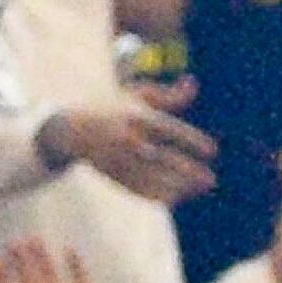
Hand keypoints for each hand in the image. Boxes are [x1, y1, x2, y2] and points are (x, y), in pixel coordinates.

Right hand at [40, 96, 220, 205]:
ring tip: (201, 188)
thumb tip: (194, 84)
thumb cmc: (110, 107)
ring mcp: (119, 161)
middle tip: (210, 180)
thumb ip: (168, 95)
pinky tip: (179, 198)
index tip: (213, 150)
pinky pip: (138, 189)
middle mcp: (127, 141)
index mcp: (134, 117)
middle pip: (161, 159)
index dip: (190, 141)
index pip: (167, 130)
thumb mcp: (136, 95)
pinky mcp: (113, 176)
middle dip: (186, 171)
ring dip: (178, 186)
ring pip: (152, 178)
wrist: (69, 130)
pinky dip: (159, 195)